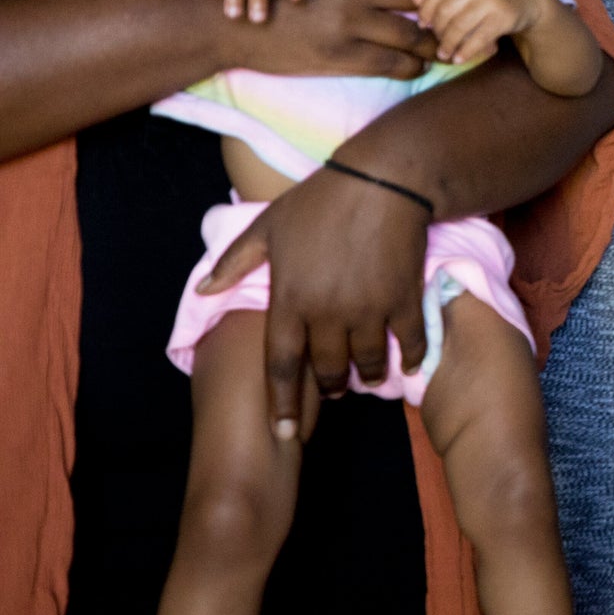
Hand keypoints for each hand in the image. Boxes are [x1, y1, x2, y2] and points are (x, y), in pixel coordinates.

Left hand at [197, 163, 431, 437]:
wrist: (382, 181)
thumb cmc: (319, 201)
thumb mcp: (267, 226)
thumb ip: (235, 263)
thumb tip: (203, 292)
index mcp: (289, 299)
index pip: (280, 365)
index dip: (282, 402)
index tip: (285, 432)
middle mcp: (327, 313)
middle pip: (325, 369)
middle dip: (327, 387)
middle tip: (331, 390)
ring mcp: (368, 309)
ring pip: (367, 362)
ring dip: (367, 376)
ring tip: (367, 377)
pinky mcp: (403, 300)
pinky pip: (408, 342)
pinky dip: (410, 357)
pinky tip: (408, 362)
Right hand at [229, 0, 438, 77]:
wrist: (223, 18)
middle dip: (445, 2)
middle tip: (464, 7)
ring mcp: (349, 23)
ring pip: (411, 33)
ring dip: (433, 40)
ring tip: (445, 44)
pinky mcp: (341, 55)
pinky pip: (391, 63)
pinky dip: (411, 65)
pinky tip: (418, 65)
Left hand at [414, 0, 545, 66]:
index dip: (426, 12)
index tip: (424, 26)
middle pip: (445, 13)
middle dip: (439, 33)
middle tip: (439, 45)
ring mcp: (490, 1)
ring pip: (459, 27)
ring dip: (449, 45)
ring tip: (446, 55)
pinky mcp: (502, 18)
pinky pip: (478, 38)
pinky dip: (466, 51)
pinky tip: (460, 59)